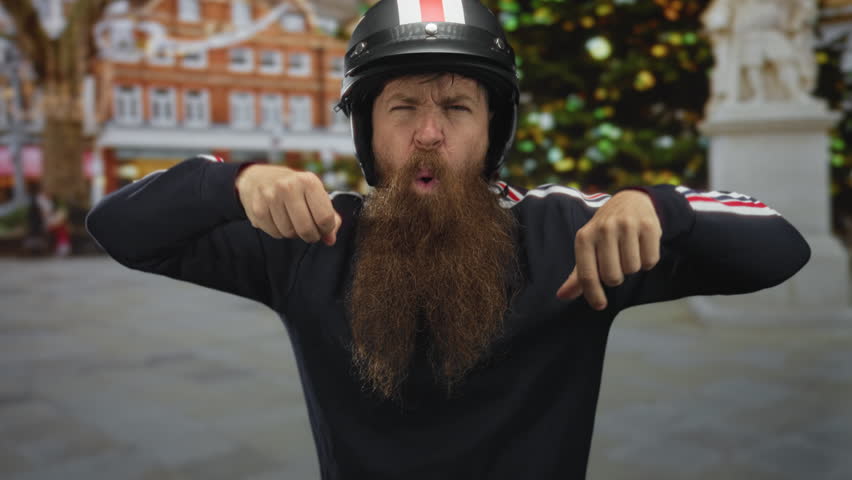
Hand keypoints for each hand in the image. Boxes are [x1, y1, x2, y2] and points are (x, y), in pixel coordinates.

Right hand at [236, 164, 341, 244]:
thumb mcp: (315, 194)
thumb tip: (330, 240)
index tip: (324, 228)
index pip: (325, 217)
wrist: (259, 178)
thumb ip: (329, 216)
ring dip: (294, 234)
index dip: (327, 229)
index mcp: (308, 181)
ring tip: (293, 222)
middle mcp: (288, 186)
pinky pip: (275, 233)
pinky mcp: (257, 208)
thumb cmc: (294, 189)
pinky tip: (279, 221)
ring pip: (289, 233)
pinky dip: (279, 232)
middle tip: (310, 232)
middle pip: (306, 228)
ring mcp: (270, 197)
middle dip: (311, 236)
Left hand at [556, 190, 661, 309]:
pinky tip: (641, 247)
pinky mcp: (648, 225)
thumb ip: (577, 275)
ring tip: (629, 251)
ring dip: (632, 267)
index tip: (600, 305)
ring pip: (632, 269)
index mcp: (584, 237)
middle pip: (612, 277)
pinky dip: (648, 260)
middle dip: (616, 277)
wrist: (630, 201)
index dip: (594, 294)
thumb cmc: (605, 231)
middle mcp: (604, 229)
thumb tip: (562, 296)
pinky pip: (650, 261)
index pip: (587, 275)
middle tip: (616, 263)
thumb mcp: (588, 248)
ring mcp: (627, 225)